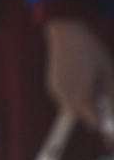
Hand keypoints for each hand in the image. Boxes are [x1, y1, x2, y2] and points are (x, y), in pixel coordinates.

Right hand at [47, 19, 113, 139]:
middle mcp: (65, 97)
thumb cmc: (91, 52)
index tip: (109, 128)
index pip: (93, 124)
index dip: (104, 128)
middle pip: (83, 117)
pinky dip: (77, 95)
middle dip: (95, 114)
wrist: (66, 31)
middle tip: (103, 95)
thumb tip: (112, 117)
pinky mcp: (53, 85)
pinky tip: (83, 79)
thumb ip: (112, 99)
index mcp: (80, 97)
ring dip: (85, 103)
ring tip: (93, 83)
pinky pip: (67, 99)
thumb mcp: (109, 75)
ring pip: (74, 108)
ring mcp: (56, 91)